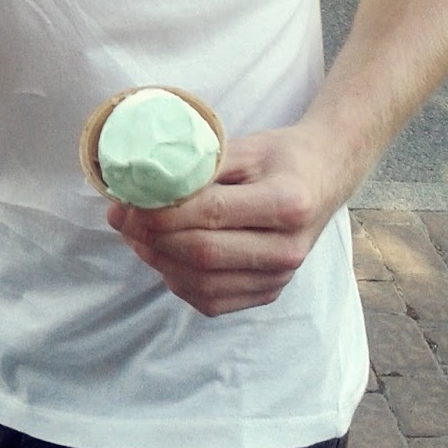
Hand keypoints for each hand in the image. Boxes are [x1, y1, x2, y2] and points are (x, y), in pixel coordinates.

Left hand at [106, 124, 344, 317]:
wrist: (326, 176)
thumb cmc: (283, 156)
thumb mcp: (246, 146)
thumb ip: (200, 165)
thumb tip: (145, 181)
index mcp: (287, 203)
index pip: (211, 214)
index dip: (162, 212)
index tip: (127, 202)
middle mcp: (288, 249)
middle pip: (203, 254)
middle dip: (152, 237)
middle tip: (120, 218)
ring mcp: (281, 277)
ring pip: (204, 283)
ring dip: (159, 261)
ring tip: (134, 237)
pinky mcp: (269, 292)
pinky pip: (213, 300)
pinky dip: (179, 281)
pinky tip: (161, 257)